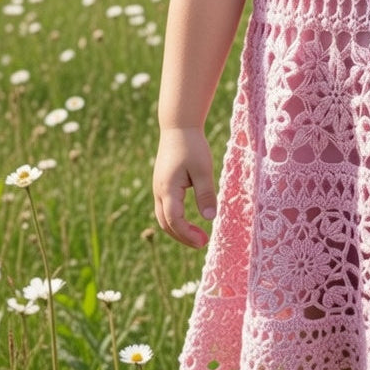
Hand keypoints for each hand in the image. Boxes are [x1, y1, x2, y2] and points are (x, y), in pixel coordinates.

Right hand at [153, 127, 216, 247]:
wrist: (178, 127)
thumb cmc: (192, 146)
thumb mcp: (203, 169)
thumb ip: (205, 194)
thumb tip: (209, 219)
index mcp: (168, 189)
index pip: (174, 220)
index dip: (187, 234)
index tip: (203, 242)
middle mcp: (159, 191)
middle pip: (166, 223)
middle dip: (182, 237)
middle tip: (202, 243)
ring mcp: (159, 188)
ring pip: (164, 217)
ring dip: (178, 230)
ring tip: (197, 236)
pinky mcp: (162, 184)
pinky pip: (166, 209)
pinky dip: (175, 220)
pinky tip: (189, 221)